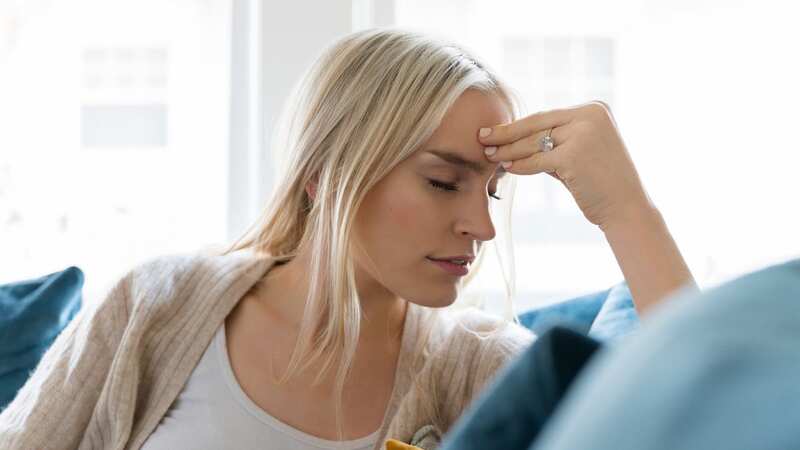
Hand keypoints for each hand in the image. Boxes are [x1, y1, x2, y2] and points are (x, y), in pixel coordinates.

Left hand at [479, 101, 652, 228]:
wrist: (626, 208)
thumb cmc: (601, 183)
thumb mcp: (581, 151)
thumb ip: (556, 140)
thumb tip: (517, 137)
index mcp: (594, 109)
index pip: (546, 116)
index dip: (518, 124)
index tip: (496, 129)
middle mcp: (590, 115)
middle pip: (537, 124)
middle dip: (506, 132)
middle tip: (482, 137)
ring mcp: (583, 134)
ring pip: (534, 142)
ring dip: (509, 150)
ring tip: (490, 154)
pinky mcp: (574, 156)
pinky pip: (537, 160)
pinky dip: (520, 165)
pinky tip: (507, 168)